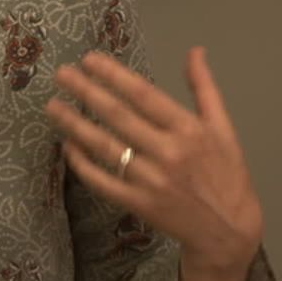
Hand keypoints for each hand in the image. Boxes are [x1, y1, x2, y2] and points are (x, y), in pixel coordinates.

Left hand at [45, 47, 263, 273]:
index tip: (89, 59)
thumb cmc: (227, 174)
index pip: (143, 95)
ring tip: (53, 106)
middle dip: (86, 92)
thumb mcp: (223, 127)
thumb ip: (205, 87)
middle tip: (61, 74)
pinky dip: (82, 164)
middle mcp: (168, 152)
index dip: (114, 75)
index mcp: (189, 129)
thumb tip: (195, 50)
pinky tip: (68, 146)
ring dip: (75, 125)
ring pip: (105, 147)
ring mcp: (151, 181)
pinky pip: (103, 182)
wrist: (228, 230)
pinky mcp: (138, 205)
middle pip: (118, 116)